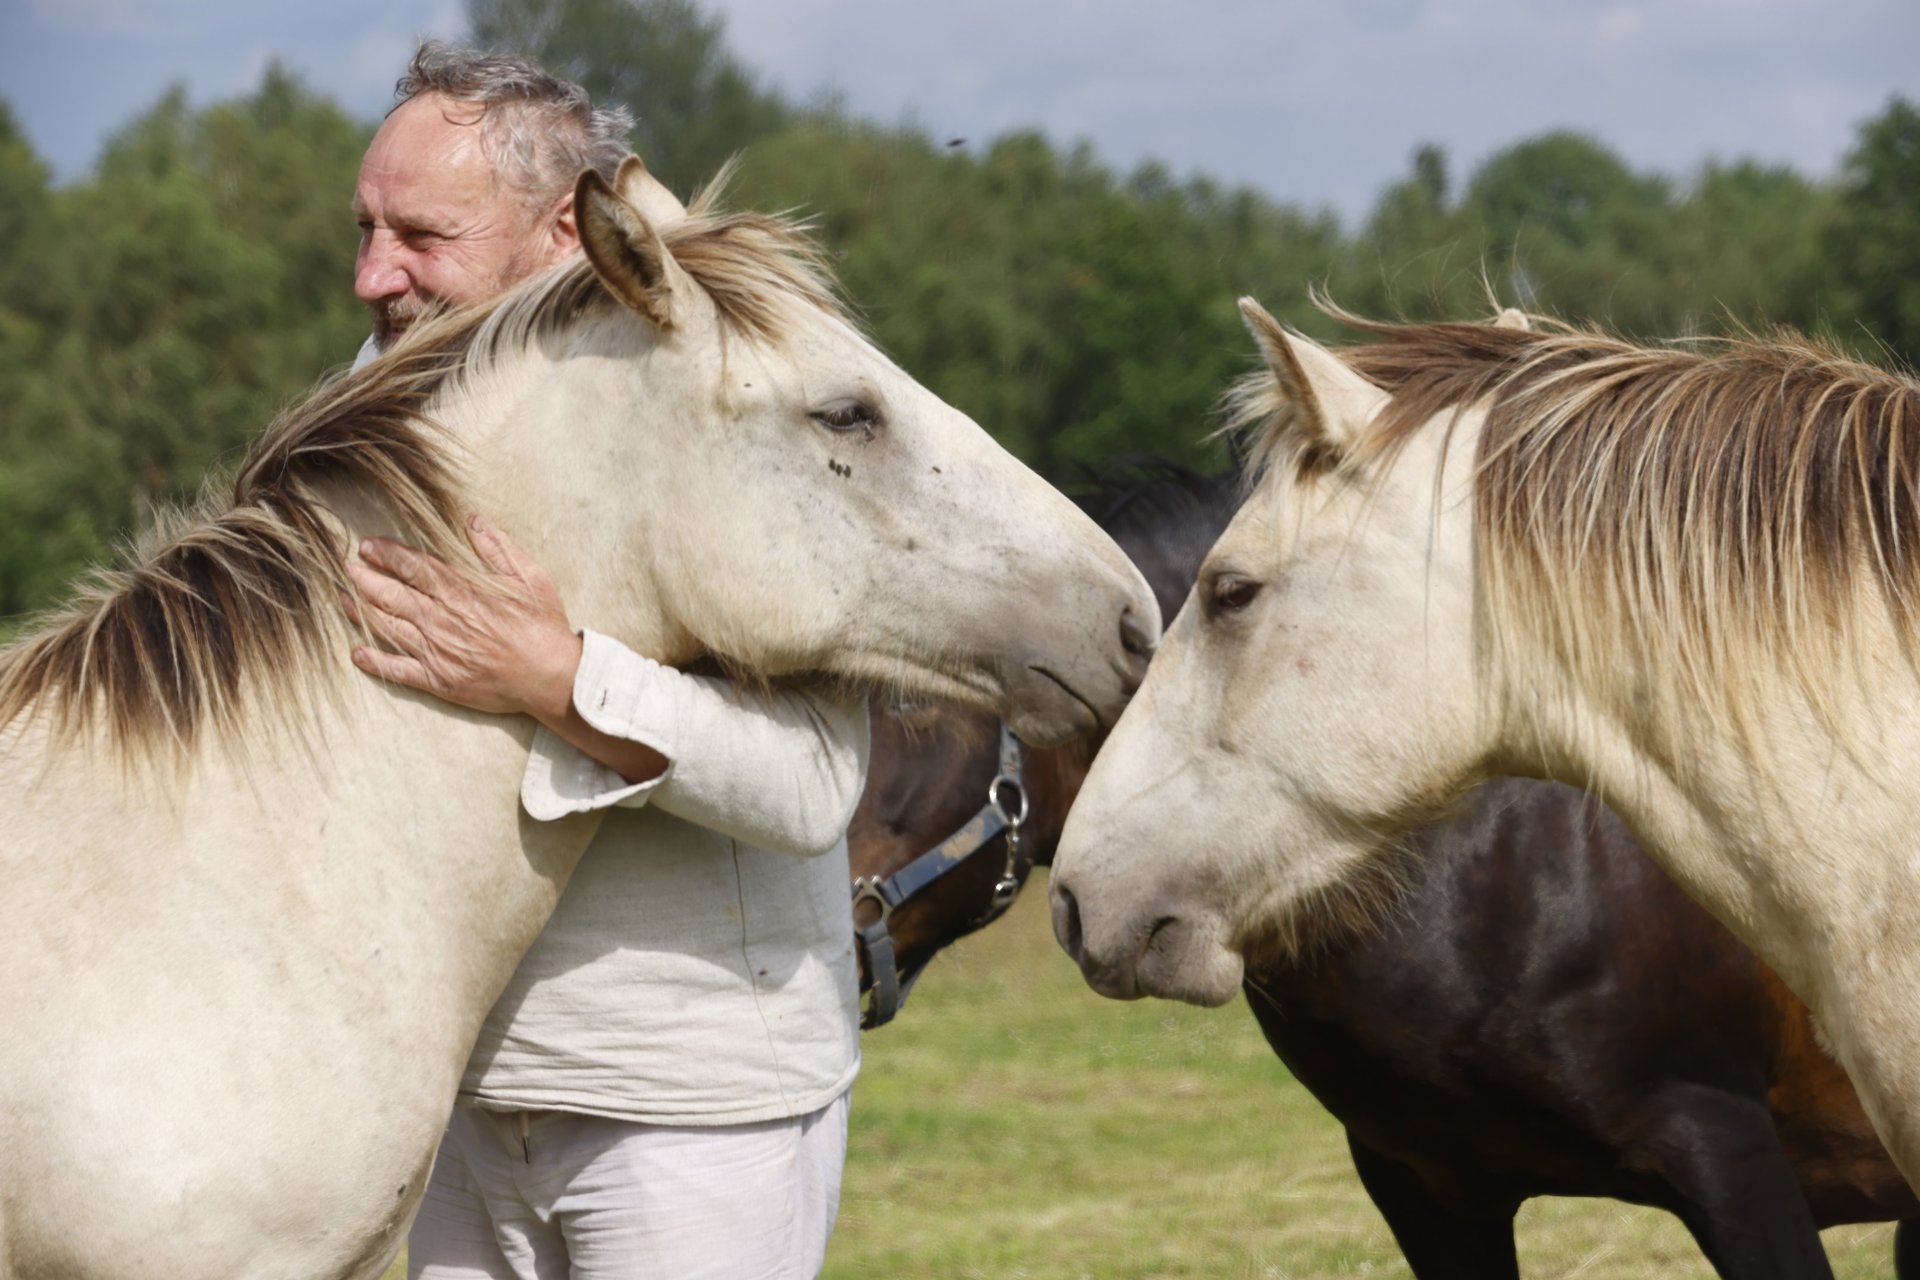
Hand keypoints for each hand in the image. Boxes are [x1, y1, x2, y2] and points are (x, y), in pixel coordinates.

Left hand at [344, 514, 582, 722]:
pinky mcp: (438, 680)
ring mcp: (437, 651)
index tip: (368, 546)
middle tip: (345, 567)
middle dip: (364, 578)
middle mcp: (442, 620)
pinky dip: (374, 660)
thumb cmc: (544, 628)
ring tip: (342, 599)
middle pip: (391, 594)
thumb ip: (499, 548)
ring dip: (360, 611)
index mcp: (463, 592)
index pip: (414, 567)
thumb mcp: (531, 578)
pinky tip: (356, 652)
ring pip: (387, 627)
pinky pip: (398, 669)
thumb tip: (473, 521)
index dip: (387, 555)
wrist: (551, 677)